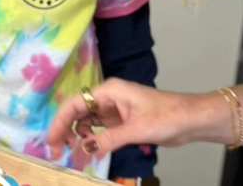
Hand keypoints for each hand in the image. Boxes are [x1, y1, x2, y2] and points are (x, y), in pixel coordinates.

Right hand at [46, 79, 213, 158]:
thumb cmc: (167, 116)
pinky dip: (91, 139)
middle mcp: (108, 97)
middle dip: (65, 130)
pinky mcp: (120, 121)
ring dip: (77, 135)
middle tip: (56, 151)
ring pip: (86, 121)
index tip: (51, 141)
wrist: (191, 119)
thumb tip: (84, 149)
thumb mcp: (135, 129)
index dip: (59, 122)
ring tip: (72, 152)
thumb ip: (108, 139)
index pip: (75, 104)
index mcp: (109, 90)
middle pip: (77, 111)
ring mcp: (114, 109)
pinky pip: (98, 129)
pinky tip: (89, 150)